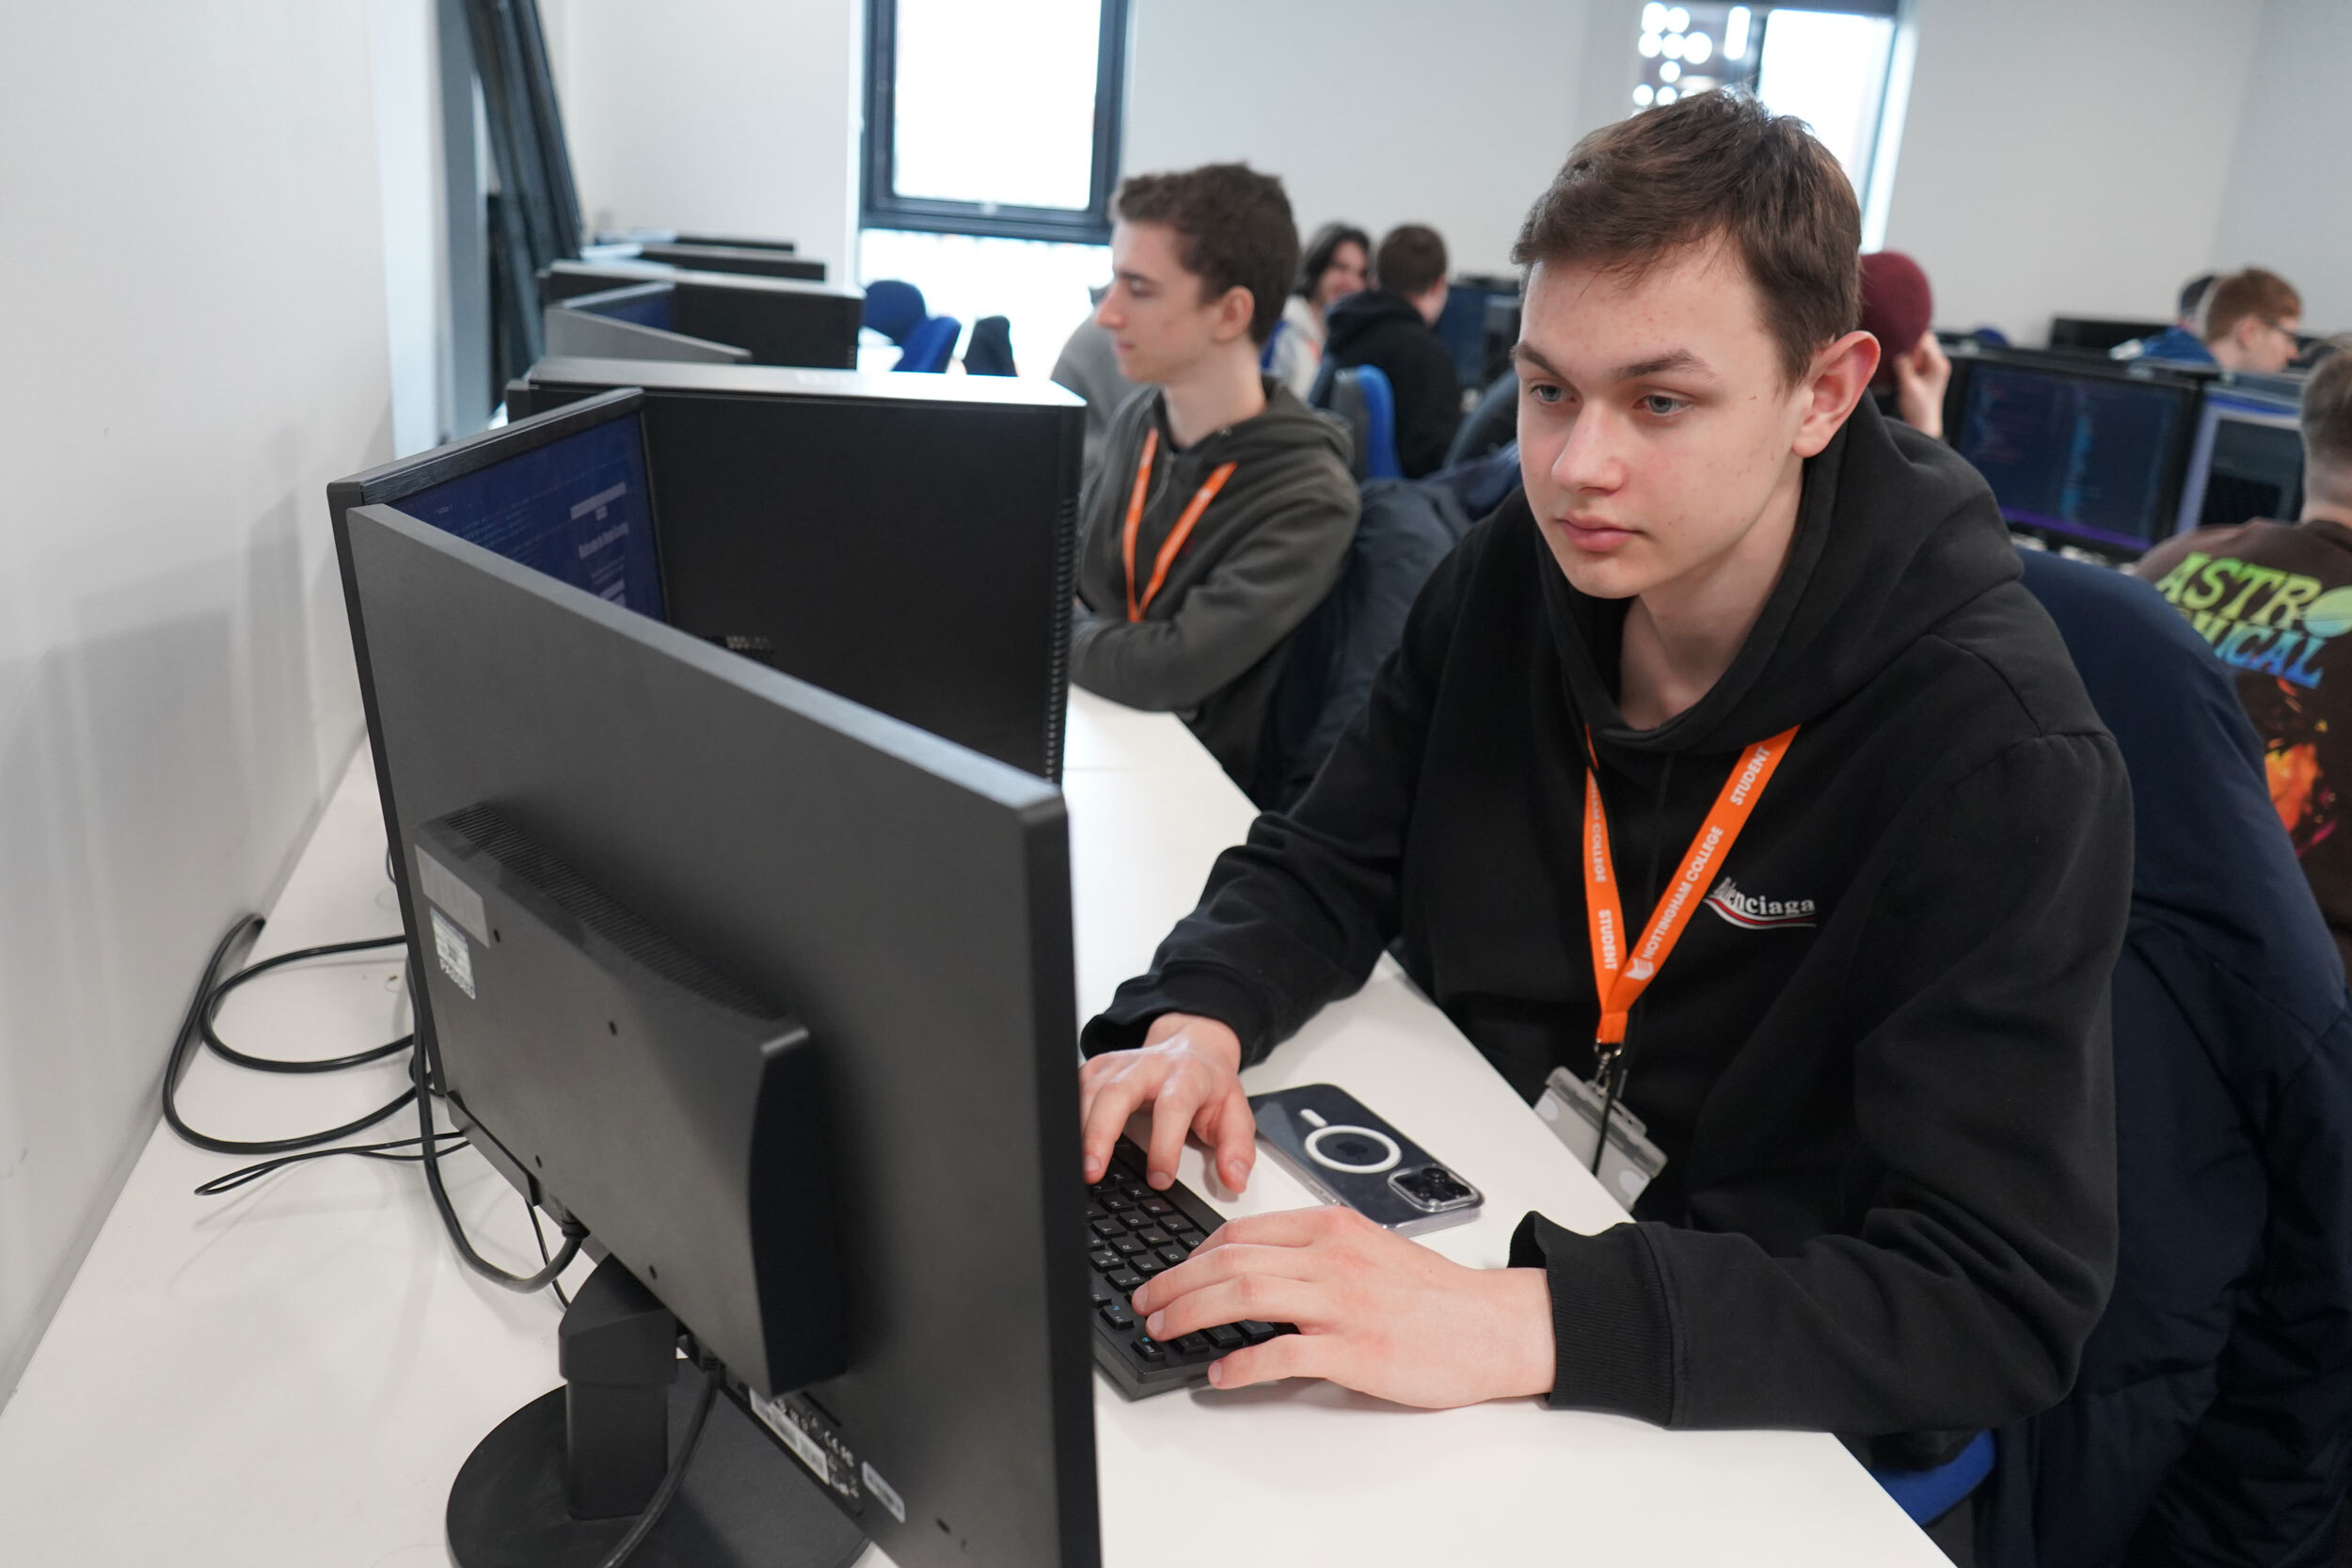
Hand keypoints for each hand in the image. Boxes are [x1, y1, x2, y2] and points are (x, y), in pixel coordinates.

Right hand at [1078, 1013, 1253, 1191]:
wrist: (1193, 1046)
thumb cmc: (1210, 1085)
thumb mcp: (1236, 1113)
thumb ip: (1238, 1148)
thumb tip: (1234, 1180)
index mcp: (1187, 1075)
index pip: (1171, 1107)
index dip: (1164, 1145)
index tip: (1160, 1179)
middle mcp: (1150, 1065)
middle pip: (1117, 1092)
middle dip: (1101, 1132)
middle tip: (1093, 1171)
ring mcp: (1120, 1063)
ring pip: (1090, 1088)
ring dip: (1079, 1128)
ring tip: (1077, 1166)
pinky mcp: (1099, 1066)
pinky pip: (1076, 1086)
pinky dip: (1069, 1114)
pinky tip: (1068, 1142)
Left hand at [1130, 1205, 1555, 1408]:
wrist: (1493, 1326)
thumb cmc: (1434, 1294)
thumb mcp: (1369, 1248)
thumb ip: (1316, 1252)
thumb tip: (1256, 1268)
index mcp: (1332, 1228)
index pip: (1242, 1231)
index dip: (1193, 1254)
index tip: (1170, 1273)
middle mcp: (1331, 1258)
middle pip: (1230, 1260)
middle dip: (1175, 1282)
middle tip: (1147, 1303)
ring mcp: (1342, 1303)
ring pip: (1245, 1294)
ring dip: (1191, 1313)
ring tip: (1164, 1330)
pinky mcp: (1354, 1351)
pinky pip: (1282, 1353)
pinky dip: (1241, 1363)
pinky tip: (1220, 1374)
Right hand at [1892, 333, 1949, 438]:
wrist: (1923, 424)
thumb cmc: (1918, 408)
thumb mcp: (1908, 385)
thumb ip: (1903, 366)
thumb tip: (1898, 351)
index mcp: (1938, 364)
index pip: (1925, 340)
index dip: (1910, 340)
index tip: (1897, 343)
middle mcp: (1938, 363)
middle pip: (1923, 342)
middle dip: (1908, 346)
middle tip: (1896, 355)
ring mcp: (1933, 367)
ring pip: (1918, 350)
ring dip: (1907, 355)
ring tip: (1898, 364)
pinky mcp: (1926, 373)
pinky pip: (1916, 359)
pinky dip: (1907, 361)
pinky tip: (1900, 369)